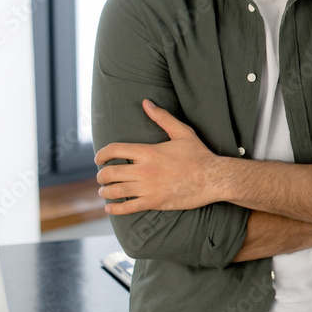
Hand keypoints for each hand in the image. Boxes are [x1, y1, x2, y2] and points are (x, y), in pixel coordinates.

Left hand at [95, 100, 223, 214]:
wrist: (213, 178)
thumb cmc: (198, 154)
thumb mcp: (182, 132)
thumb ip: (162, 117)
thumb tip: (146, 103)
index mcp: (148, 151)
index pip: (114, 150)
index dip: (101, 154)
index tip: (99, 159)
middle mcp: (144, 170)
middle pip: (109, 173)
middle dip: (101, 175)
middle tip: (102, 176)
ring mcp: (148, 188)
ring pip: (115, 191)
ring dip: (105, 191)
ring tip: (105, 191)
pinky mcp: (153, 202)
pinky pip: (127, 208)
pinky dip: (114, 209)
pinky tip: (111, 207)